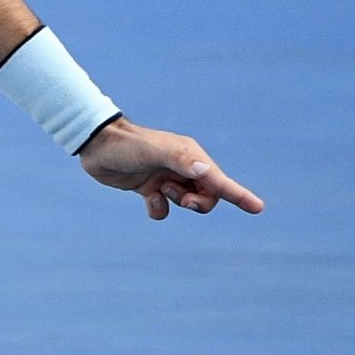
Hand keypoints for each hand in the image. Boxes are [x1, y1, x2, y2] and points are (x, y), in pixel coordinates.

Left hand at [77, 119, 264, 220]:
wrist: (96, 144)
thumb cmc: (127, 145)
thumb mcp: (155, 151)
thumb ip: (180, 159)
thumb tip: (205, 171)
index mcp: (191, 157)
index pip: (219, 181)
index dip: (239, 195)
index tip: (257, 208)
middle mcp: (183, 168)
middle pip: (206, 197)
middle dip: (198, 203)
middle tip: (181, 198)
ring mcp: (166, 178)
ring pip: (186, 203)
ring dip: (176, 203)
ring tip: (160, 190)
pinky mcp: (149, 188)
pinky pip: (163, 210)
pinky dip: (158, 209)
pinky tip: (147, 197)